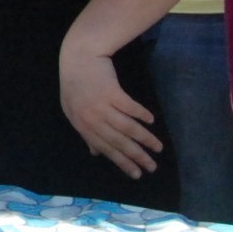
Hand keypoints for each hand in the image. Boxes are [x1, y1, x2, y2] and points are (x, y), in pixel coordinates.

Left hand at [58, 46, 163, 178]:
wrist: (78, 57)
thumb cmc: (76, 84)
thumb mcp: (73, 111)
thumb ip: (86, 132)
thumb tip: (95, 153)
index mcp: (82, 125)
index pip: (105, 149)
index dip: (122, 162)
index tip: (136, 174)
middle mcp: (92, 119)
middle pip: (119, 142)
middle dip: (137, 156)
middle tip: (152, 167)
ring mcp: (102, 106)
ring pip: (127, 128)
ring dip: (145, 139)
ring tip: (158, 148)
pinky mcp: (112, 92)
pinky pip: (130, 108)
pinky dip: (142, 115)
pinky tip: (151, 121)